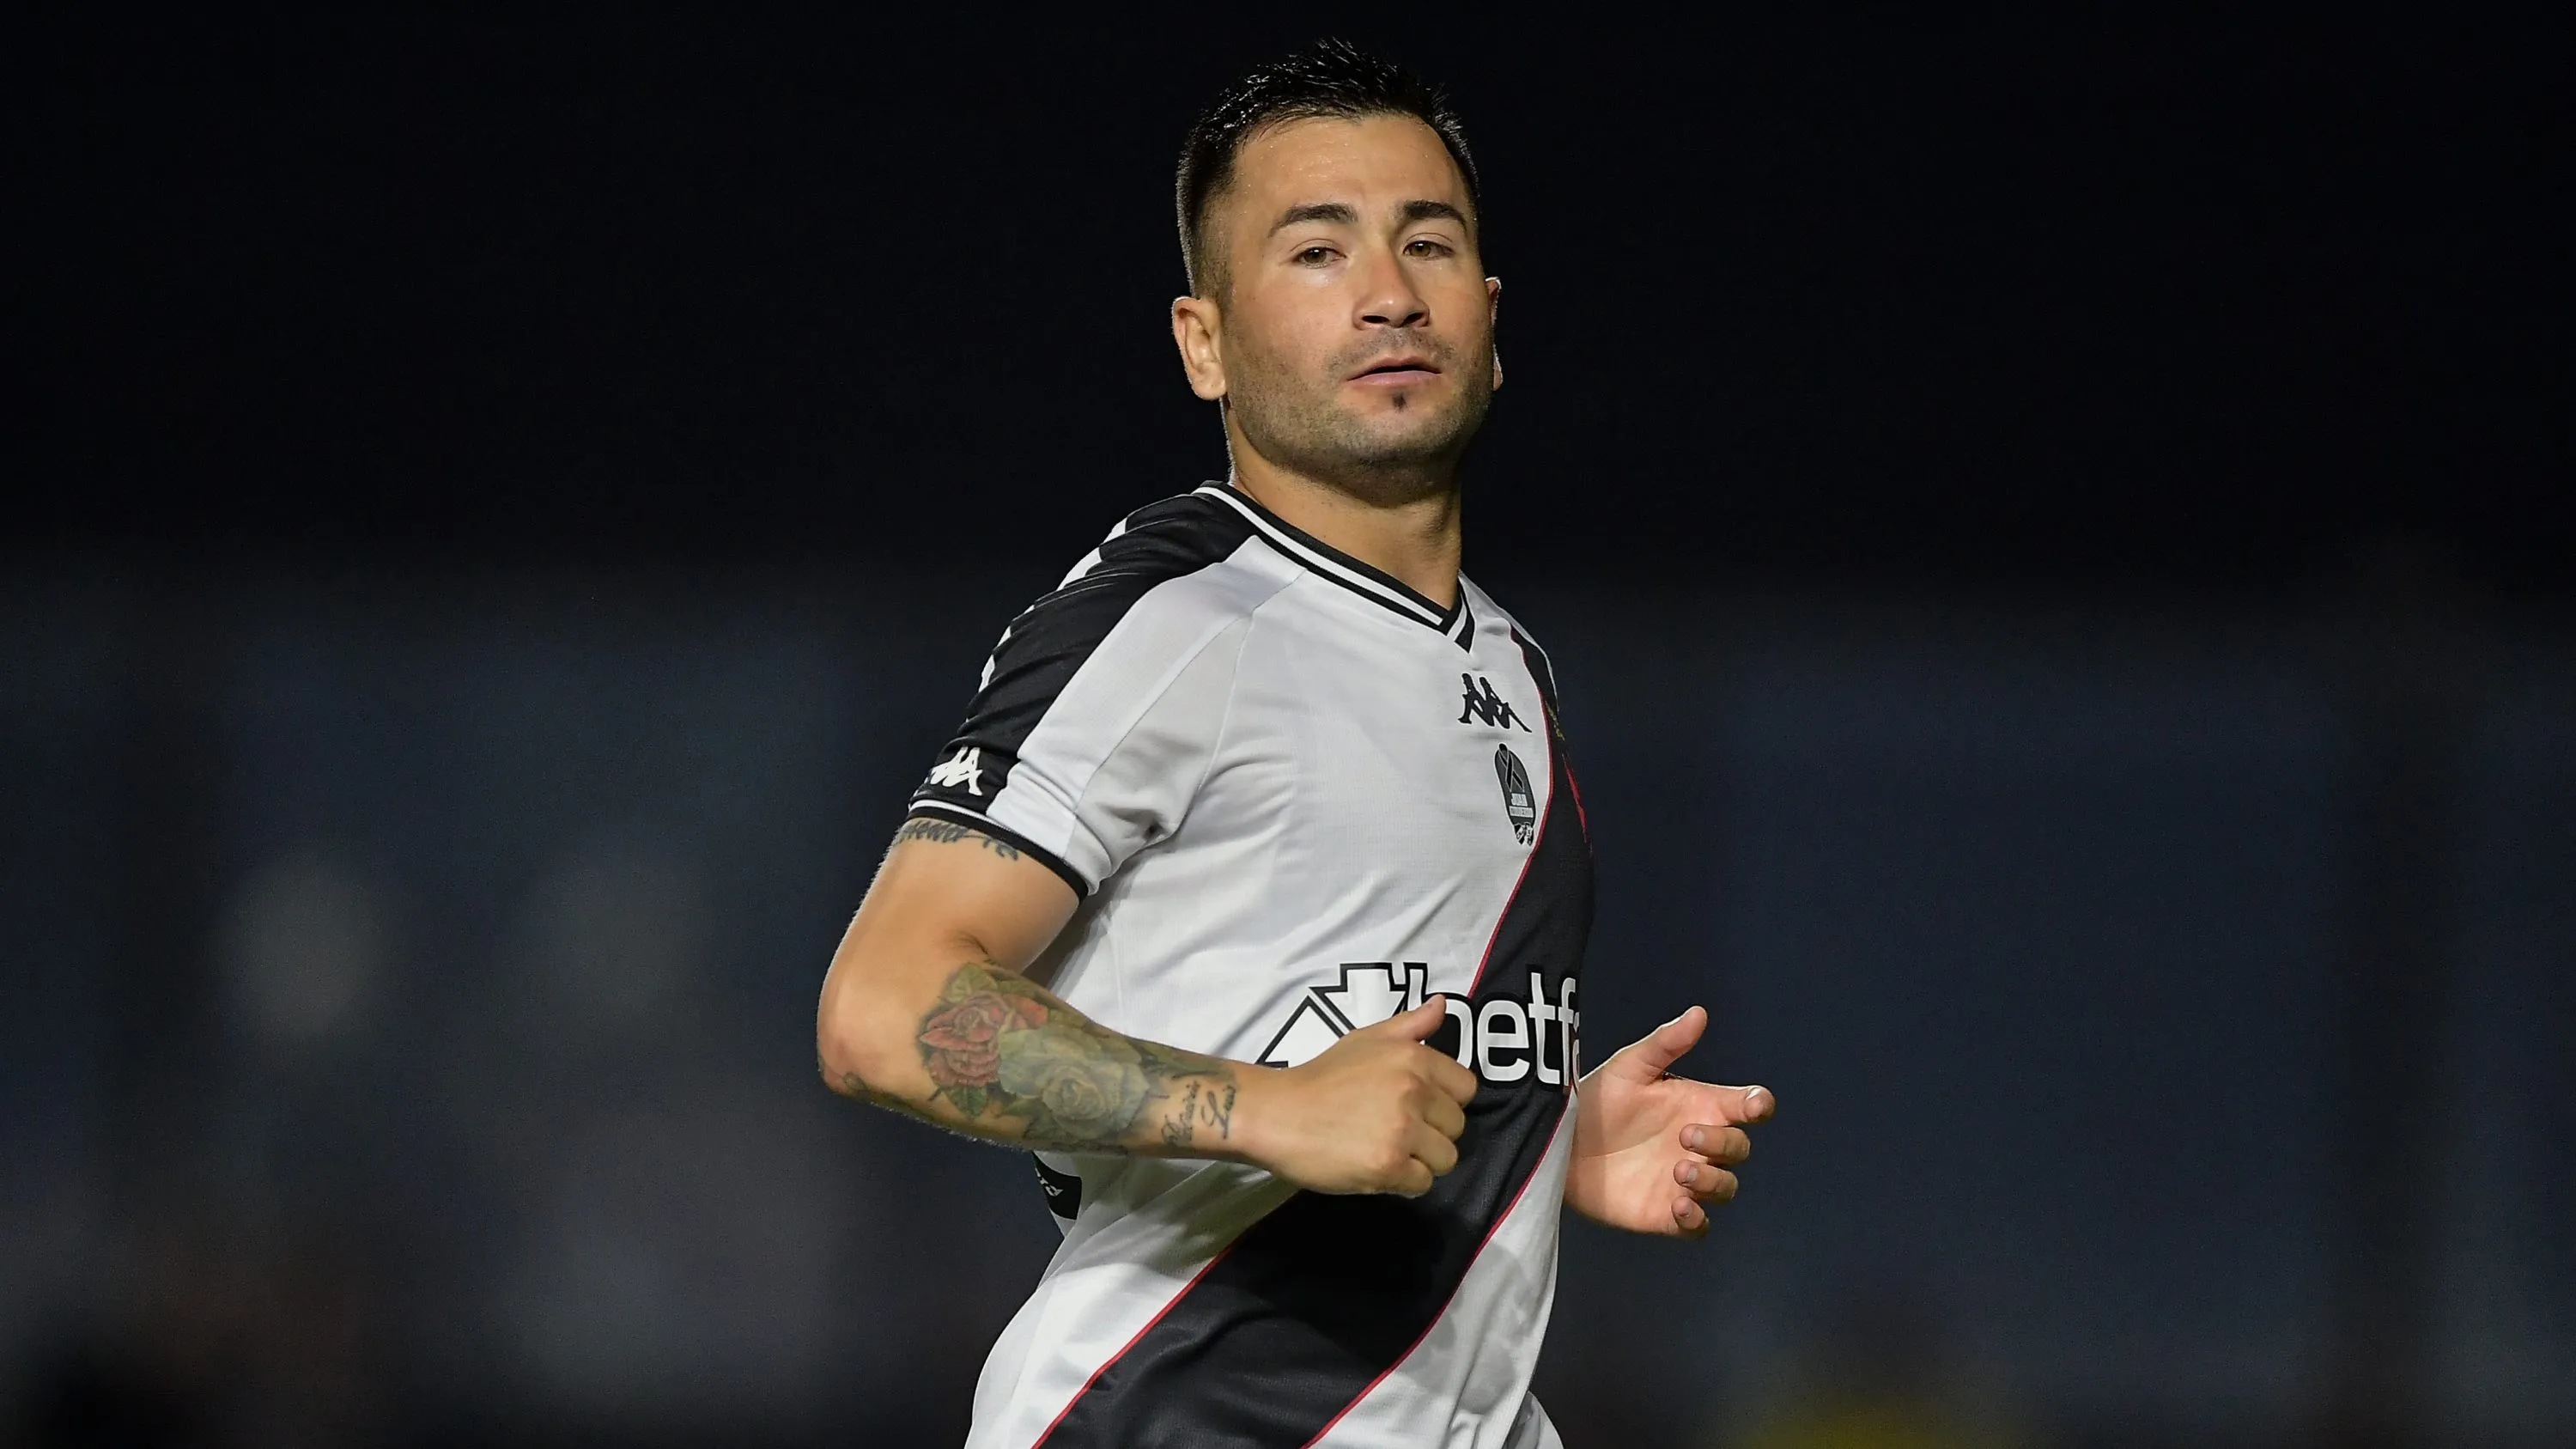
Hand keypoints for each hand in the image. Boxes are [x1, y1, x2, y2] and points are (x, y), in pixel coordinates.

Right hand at [1242, 999, 1478, 1196]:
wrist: (1277, 1114)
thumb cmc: (1322, 1076)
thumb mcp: (1366, 1039)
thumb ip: (1410, 1025)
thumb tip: (1443, 1004)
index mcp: (1413, 1057)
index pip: (1467, 1088)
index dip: (1444, 1100)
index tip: (1417, 1106)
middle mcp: (1413, 1090)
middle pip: (1457, 1126)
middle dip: (1432, 1132)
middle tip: (1395, 1129)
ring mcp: (1402, 1129)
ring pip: (1446, 1158)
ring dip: (1421, 1160)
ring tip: (1387, 1149)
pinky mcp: (1388, 1165)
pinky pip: (1423, 1183)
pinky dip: (1403, 1182)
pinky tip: (1377, 1167)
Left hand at [1567, 1005, 1771, 1237]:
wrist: (1560, 1144)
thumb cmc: (1598, 1100)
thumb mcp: (1629, 1067)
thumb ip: (1665, 1044)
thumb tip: (1699, 1012)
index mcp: (1700, 1106)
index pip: (1747, 1108)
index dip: (1758, 1105)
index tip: (1752, 1105)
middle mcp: (1701, 1145)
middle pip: (1739, 1148)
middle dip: (1722, 1142)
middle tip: (1684, 1135)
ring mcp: (1686, 1182)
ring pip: (1726, 1188)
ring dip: (1713, 1180)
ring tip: (1680, 1169)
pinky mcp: (1666, 1214)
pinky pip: (1699, 1226)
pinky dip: (1697, 1219)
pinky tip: (1679, 1206)